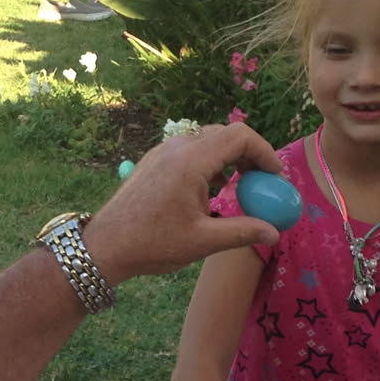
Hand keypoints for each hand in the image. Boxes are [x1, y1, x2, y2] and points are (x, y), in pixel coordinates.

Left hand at [84, 122, 283, 285]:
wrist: (104, 246)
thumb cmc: (152, 243)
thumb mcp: (203, 241)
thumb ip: (243, 232)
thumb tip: (275, 232)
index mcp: (190, 161)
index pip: (240, 136)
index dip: (264, 152)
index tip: (275, 176)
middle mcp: (176, 147)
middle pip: (225, 134)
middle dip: (248, 154)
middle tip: (260, 182)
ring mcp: (162, 151)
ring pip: (206, 140)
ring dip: (227, 159)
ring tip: (235, 189)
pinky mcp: (153, 160)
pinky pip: (189, 150)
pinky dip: (207, 163)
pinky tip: (208, 193)